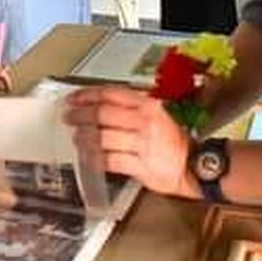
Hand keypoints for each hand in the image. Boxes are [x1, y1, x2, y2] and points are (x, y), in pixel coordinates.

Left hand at [63, 87, 191, 194]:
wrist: (192, 166)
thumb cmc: (173, 142)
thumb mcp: (156, 114)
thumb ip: (131, 108)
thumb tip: (100, 106)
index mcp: (148, 106)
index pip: (110, 94)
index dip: (87, 95)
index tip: (73, 98)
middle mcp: (144, 122)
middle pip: (103, 114)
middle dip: (80, 115)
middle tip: (69, 117)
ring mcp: (142, 144)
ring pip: (103, 137)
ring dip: (84, 138)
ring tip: (76, 138)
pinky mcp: (140, 166)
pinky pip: (110, 160)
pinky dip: (95, 159)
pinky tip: (87, 158)